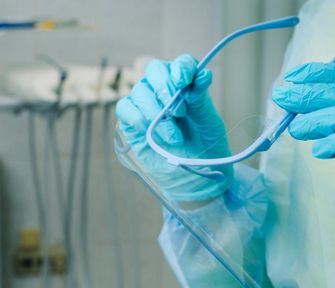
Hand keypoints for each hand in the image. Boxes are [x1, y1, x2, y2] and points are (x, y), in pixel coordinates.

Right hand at [116, 54, 232, 201]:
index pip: (181, 64)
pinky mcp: (132, 120)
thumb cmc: (205, 145)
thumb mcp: (208, 122)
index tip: (184, 81)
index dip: (181, 67)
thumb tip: (203, 74)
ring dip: (157, 112)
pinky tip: (151, 132)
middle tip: (179, 112)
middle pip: (154, 70)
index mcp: (186, 84)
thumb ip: (201, 99)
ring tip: (175, 136)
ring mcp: (146, 103)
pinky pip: (126, 108)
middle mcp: (164, 89)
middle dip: (166, 88)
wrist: (197, 175)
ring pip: (140, 91)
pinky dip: (138, 118)